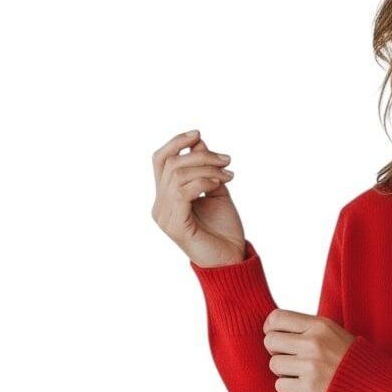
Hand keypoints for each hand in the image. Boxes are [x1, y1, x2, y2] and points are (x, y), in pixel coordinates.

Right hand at [150, 128, 246, 266]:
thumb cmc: (224, 229)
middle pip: (171, 163)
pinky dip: (204, 181)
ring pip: (177, 174)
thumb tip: (198, 141)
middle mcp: (160, 206)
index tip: (199, 134)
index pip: (161, 161)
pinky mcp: (174, 225)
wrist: (232, 258)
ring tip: (228, 174)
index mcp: (166, 197)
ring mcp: (164, 216)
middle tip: (226, 159)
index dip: (176, 143)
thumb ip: (206, 168)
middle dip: (200, 155)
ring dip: (207, 167)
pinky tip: (220, 184)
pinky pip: (183, 191)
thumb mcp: (217, 191)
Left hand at [263, 308, 356, 391]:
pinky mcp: (309, 389)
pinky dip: (288, 387)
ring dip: (283, 371)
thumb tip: (273, 326)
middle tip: (289, 357)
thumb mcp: (334, 332)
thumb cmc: (351, 359)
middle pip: (270, 341)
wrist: (374, 387)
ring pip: (274, 364)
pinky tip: (303, 385)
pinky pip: (280, 385)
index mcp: (320, 326)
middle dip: (276, 350)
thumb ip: (307, 328)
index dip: (271, 328)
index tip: (277, 336)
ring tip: (300, 372)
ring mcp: (311, 366)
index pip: (277, 318)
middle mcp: (314, 343)